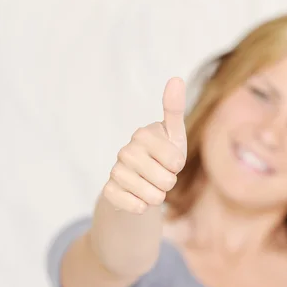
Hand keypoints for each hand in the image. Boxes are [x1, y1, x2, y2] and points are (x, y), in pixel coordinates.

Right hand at [102, 77, 186, 213]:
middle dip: (168, 184)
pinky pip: (136, 207)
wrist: (138, 184)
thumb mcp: (174, 135)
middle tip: (160, 175)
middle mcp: (126, 151)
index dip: (177, 167)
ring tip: (150, 186)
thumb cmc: (161, 156)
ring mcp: (115, 172)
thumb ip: (174, 109)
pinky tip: (138, 198)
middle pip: (166, 182)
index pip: (176, 161)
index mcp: (143, 134)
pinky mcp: (109, 192)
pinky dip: (142, 207)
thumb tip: (175, 78)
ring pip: (152, 197)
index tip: (169, 160)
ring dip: (157, 197)